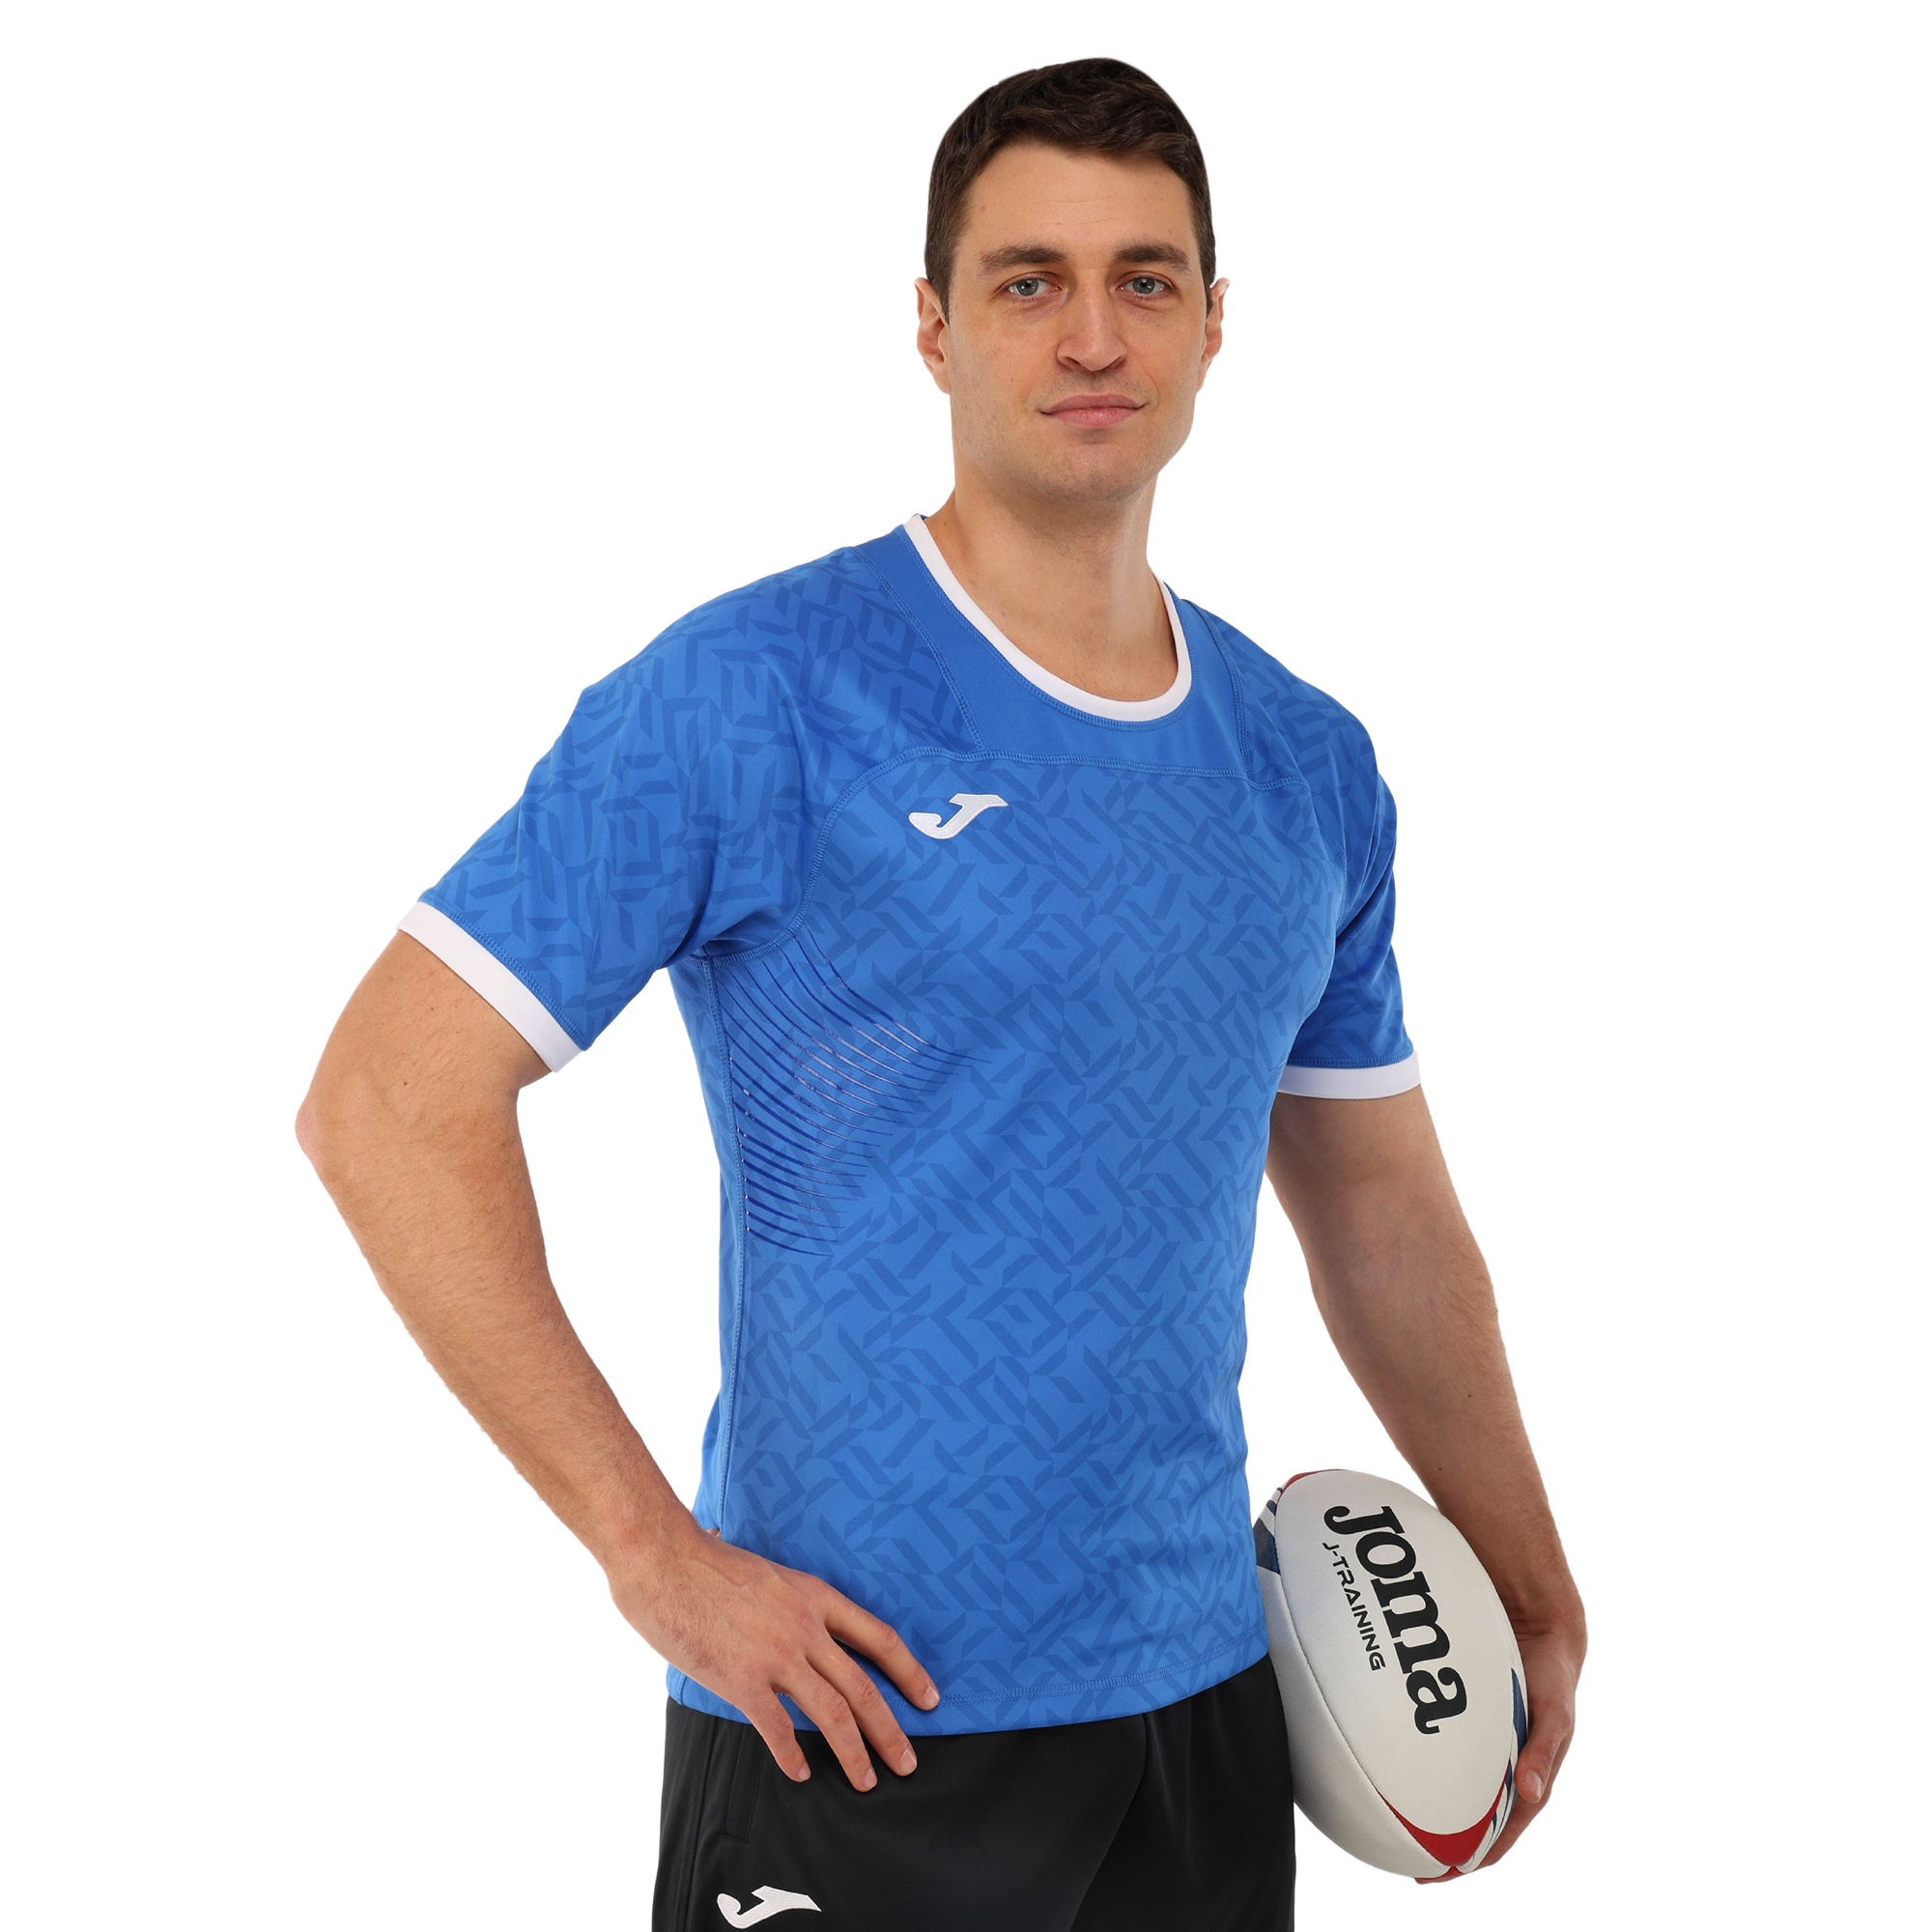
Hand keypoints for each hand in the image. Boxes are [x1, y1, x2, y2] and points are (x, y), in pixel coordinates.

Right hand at [609, 1520, 939, 1791]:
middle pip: (863, 1686)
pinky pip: (778, 1728)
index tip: (929, 1697)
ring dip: (854, 1751)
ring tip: (866, 1780)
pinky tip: (801, 1772)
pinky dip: (793, 1754)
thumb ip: (790, 1600)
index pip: (879, 1638)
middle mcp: (805, 1627)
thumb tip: (795, 1615)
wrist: (666, 1560)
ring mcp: (776, 1655)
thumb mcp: (769, 1573)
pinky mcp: (742, 1680)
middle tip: (908, 1761)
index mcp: (815, 1595)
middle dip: (890, 1729)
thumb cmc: (708, 1562)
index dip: (909, 1671)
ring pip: (832, 1712)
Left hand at [1417, 1618, 1583, 1881]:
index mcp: (1529, 1781)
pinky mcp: (1469, 1724)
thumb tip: (1530, 1791)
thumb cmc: (1554, 1679)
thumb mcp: (1556, 1715)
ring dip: (1429, 1809)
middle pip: (1471, 1822)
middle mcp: (1504, 1772)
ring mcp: (1486, 1750)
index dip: (1470, 1859)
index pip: (1498, 1836)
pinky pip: (1445, 1752)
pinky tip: (1395, 1762)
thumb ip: (1544, 1750)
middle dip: (1442, 1845)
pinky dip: (1424, 1765)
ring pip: (1455, 1790)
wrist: (1541, 1631)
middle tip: (1405, 1857)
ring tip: (1393, 1822)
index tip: (1438, 1874)